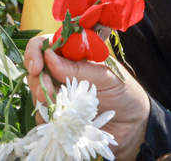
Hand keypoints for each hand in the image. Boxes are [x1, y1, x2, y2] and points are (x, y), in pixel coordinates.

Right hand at [24, 35, 148, 160]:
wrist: (133, 126)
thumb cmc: (125, 93)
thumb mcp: (106, 77)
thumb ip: (78, 68)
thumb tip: (48, 56)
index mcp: (74, 55)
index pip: (47, 44)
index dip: (36, 51)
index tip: (36, 67)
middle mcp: (63, 71)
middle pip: (36, 68)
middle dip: (37, 79)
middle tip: (46, 94)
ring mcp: (60, 93)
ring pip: (36, 91)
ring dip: (40, 98)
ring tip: (56, 107)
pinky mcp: (60, 114)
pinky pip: (42, 114)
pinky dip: (45, 117)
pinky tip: (57, 121)